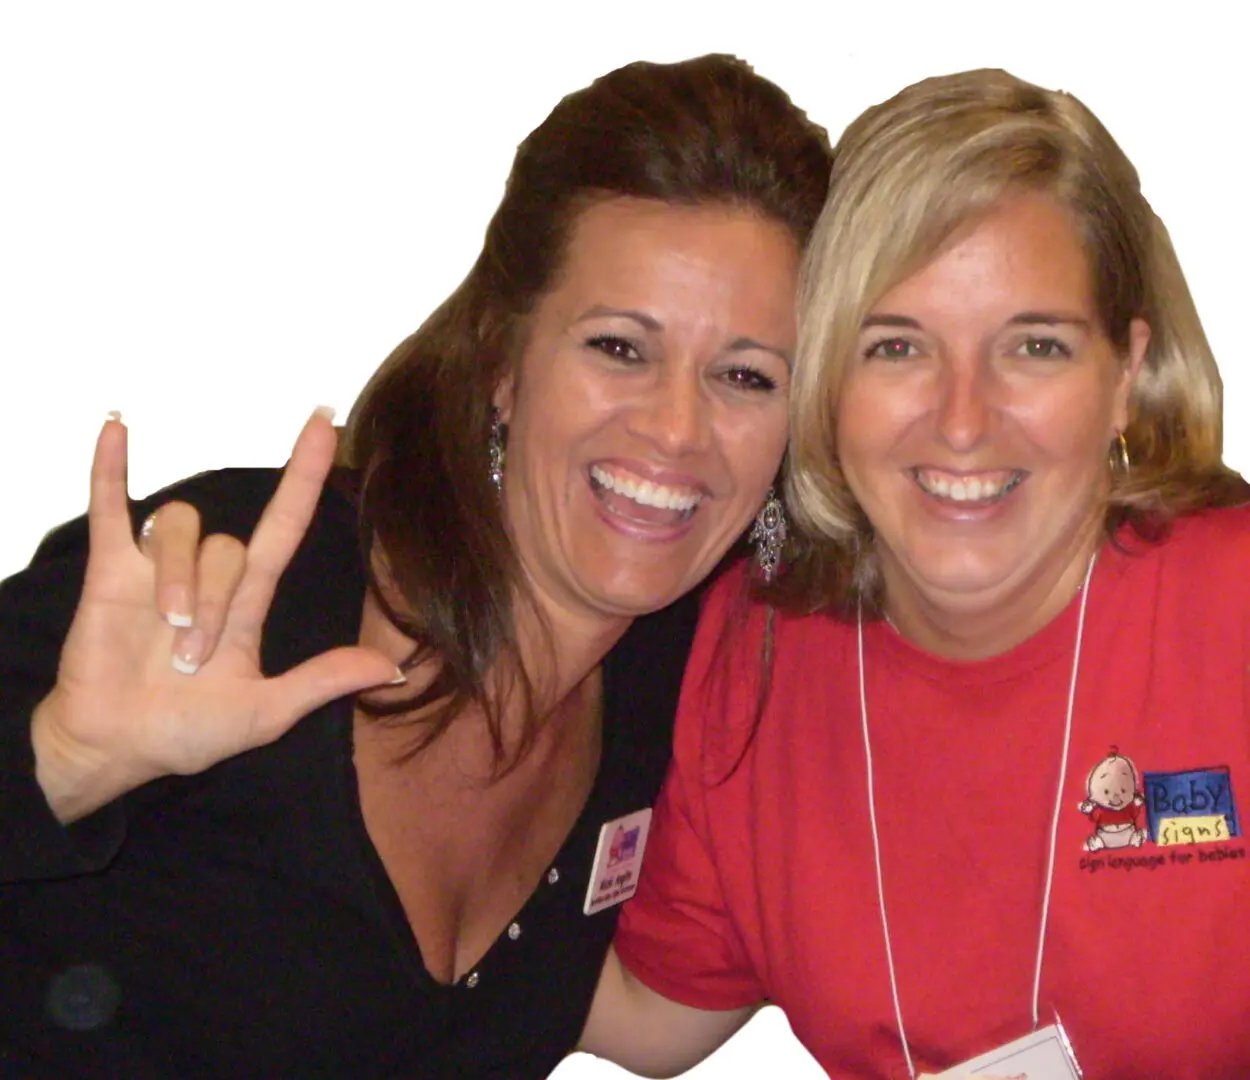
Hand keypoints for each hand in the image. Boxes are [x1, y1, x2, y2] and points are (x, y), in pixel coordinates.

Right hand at [31, 408, 400, 822]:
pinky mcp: (109, 572)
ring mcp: (158, 568)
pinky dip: (112, 468)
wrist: (117, 750)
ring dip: (179, 580)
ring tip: (166, 631)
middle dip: (214, 604)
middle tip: (192, 659)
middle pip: (228, 547)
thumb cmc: (188, 731)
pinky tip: (117, 430)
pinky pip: (112, 506)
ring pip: (183, 532)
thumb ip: (323, 681)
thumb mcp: (266, 711)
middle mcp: (207, 576)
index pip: (285, 523)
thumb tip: (394, 670)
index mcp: (247, 602)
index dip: (306, 476)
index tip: (329, 423)